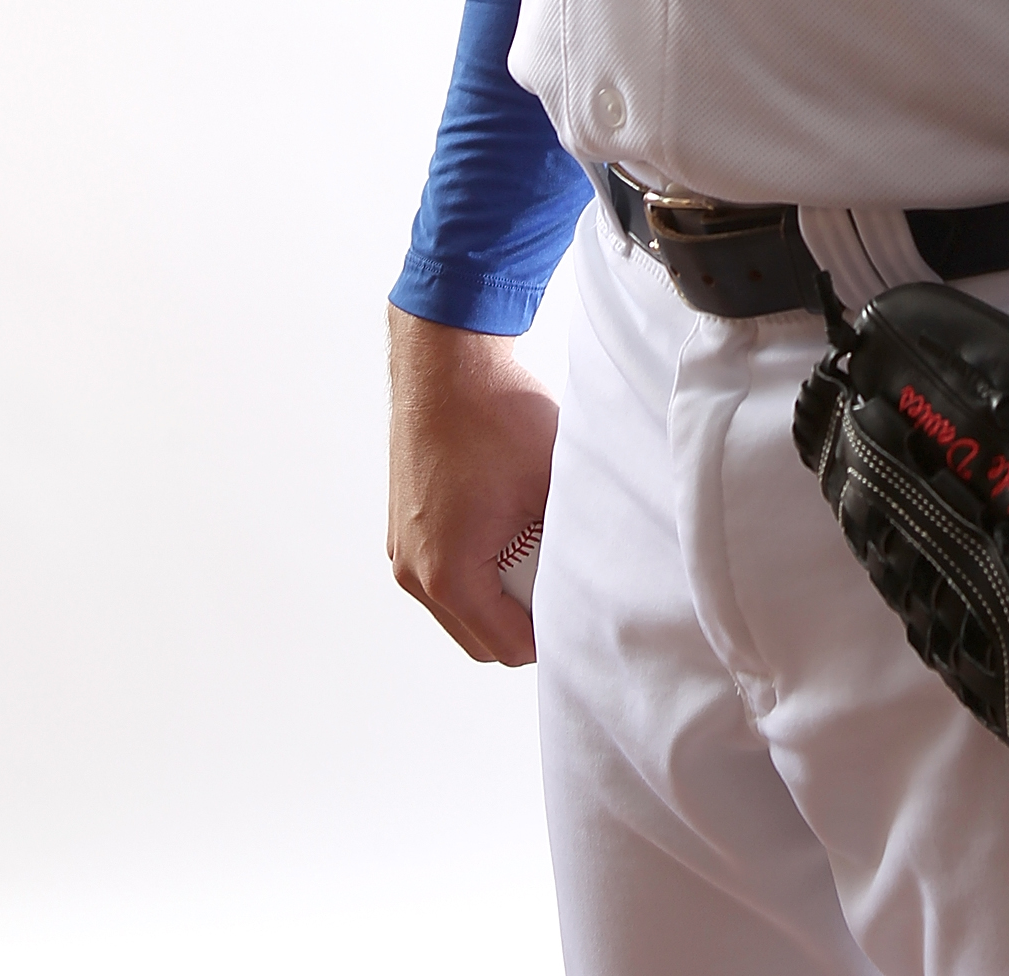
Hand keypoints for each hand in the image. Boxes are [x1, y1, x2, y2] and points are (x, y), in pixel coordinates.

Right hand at [386, 304, 558, 666]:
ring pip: (459, 606)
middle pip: (479, 637)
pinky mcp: (401, 524)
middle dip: (524, 624)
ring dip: (498, 595)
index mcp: (448, 575)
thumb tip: (606, 572)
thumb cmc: (495, 415)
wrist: (447, 361)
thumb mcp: (551, 485)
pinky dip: (476, 567)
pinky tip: (509, 528)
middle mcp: (413, 572)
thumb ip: (573, 543)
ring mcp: (402, 549)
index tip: (585, 612)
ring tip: (538, 553)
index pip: (508, 648)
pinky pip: (441, 570)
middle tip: (565, 587)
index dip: (553, 637)